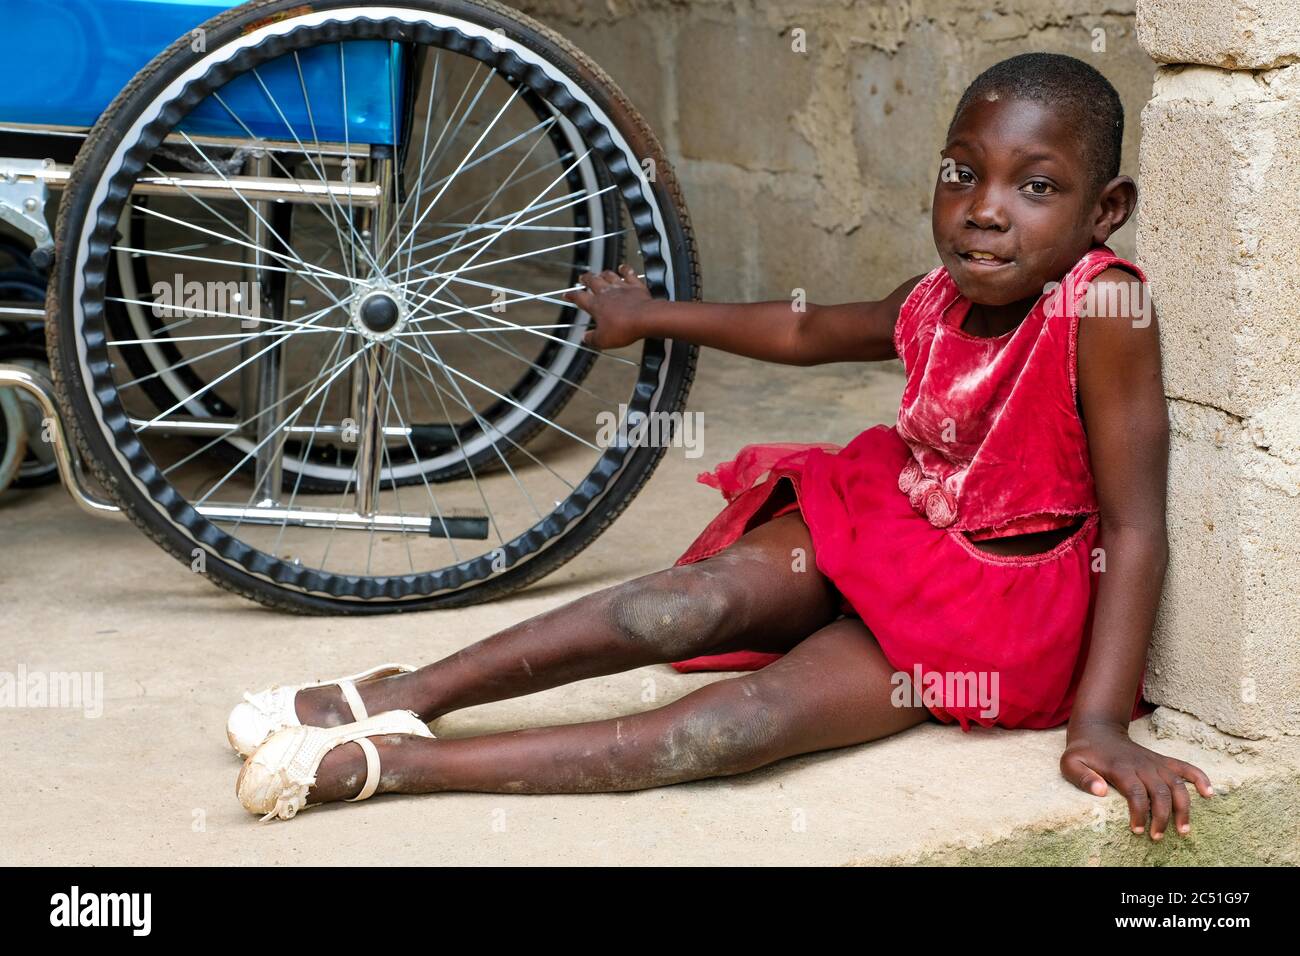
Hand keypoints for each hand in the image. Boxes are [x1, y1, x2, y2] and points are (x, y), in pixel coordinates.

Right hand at [562, 264, 652, 349]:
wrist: (645, 318)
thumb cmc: (624, 328)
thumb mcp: (604, 340)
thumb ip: (592, 338)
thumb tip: (585, 338)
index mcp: (596, 305)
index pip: (579, 298)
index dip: (572, 296)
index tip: (567, 294)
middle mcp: (606, 293)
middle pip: (592, 281)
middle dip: (586, 279)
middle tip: (583, 277)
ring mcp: (621, 287)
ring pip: (608, 276)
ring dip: (603, 273)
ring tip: (600, 273)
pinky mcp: (635, 286)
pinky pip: (628, 274)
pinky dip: (625, 269)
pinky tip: (623, 267)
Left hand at [1061, 720, 1213, 840]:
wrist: (1097, 731)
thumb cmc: (1083, 752)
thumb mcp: (1071, 763)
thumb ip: (1082, 777)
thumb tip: (1100, 791)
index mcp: (1120, 767)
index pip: (1135, 793)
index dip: (1139, 813)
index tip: (1137, 830)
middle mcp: (1142, 764)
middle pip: (1160, 792)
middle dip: (1163, 817)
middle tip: (1158, 837)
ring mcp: (1154, 762)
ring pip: (1176, 784)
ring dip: (1184, 807)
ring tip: (1184, 830)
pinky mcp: (1162, 761)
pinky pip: (1185, 767)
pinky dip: (1199, 778)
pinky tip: (1209, 793)